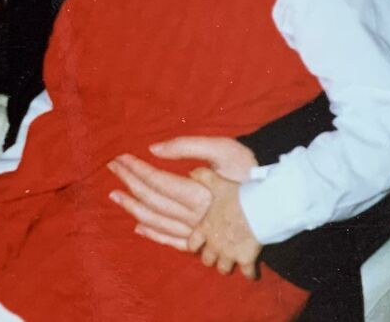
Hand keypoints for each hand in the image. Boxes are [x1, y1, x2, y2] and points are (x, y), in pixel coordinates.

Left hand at [107, 137, 256, 251]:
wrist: (278, 202)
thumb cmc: (250, 169)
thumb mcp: (220, 148)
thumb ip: (186, 146)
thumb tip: (153, 149)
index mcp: (199, 192)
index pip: (156, 181)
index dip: (135, 169)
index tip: (118, 157)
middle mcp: (196, 217)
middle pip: (153, 202)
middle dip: (129, 183)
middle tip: (111, 168)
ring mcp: (201, 233)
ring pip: (159, 223)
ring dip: (134, 209)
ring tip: (116, 196)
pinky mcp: (206, 242)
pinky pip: (172, 242)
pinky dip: (153, 235)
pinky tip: (139, 227)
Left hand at [188, 167, 261, 278]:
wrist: (258, 208)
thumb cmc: (236, 195)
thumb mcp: (217, 183)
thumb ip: (203, 177)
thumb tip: (191, 171)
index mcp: (205, 228)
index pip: (192, 244)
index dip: (195, 244)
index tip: (199, 243)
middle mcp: (214, 244)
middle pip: (207, 260)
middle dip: (211, 257)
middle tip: (218, 251)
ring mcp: (230, 254)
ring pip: (223, 269)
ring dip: (227, 265)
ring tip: (232, 259)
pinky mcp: (246, 259)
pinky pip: (247, 274)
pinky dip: (249, 274)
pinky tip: (251, 271)